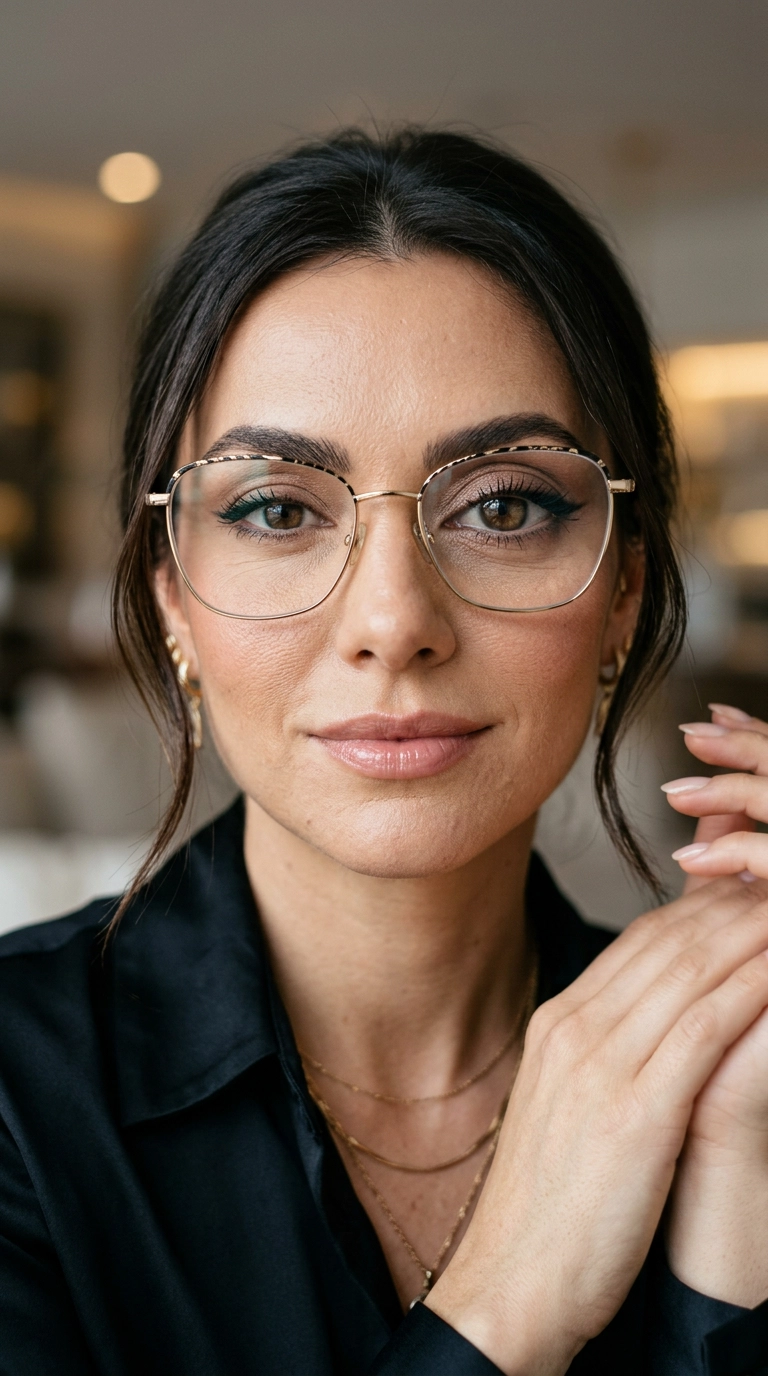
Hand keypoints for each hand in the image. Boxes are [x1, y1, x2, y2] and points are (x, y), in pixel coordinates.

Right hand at [426, 872, 767, 1373]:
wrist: (512, 1281)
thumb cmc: (548, 1209)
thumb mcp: (564, 1109)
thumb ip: (602, 1054)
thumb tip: (647, 1026)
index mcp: (558, 1024)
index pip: (639, 942)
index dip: (698, 911)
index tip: (739, 896)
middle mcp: (576, 1029)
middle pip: (667, 943)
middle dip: (731, 907)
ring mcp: (602, 1064)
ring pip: (690, 971)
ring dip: (750, 933)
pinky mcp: (636, 1109)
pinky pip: (706, 1027)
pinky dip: (750, 990)